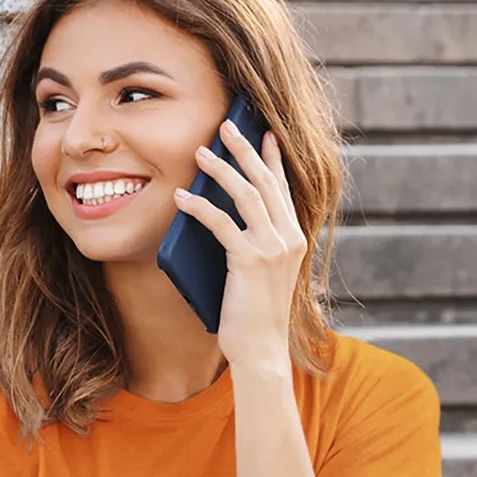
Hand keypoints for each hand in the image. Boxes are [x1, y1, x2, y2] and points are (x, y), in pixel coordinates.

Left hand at [174, 119, 307, 370]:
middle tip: (226, 125)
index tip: (263, 133)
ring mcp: (273, 249)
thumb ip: (251, 245)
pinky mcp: (250, 261)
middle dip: (244, 149)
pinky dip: (199, 207)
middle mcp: (289, 239)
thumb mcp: (259, 275)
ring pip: (246, 194)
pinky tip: (181, 198)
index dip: (272, 159)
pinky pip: (221, 223)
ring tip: (200, 153)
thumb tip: (221, 217)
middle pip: (266, 182)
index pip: (283, 189)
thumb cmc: (254, 318)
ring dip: (221, 169)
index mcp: (295, 240)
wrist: (262, 351)